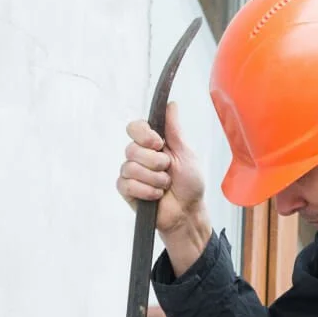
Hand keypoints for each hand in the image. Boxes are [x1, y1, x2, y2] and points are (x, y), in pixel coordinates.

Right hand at [117, 103, 207, 237]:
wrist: (188, 212)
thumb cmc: (190, 183)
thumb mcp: (186, 153)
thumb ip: (174, 129)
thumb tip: (170, 104)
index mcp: (153, 143)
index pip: (135, 127)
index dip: (144, 135)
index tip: (159, 143)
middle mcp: (140, 155)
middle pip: (132, 148)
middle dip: (155, 162)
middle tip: (168, 170)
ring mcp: (131, 173)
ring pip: (130, 167)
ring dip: (154, 179)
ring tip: (165, 186)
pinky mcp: (127, 190)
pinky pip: (127, 184)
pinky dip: (146, 191)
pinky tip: (156, 196)